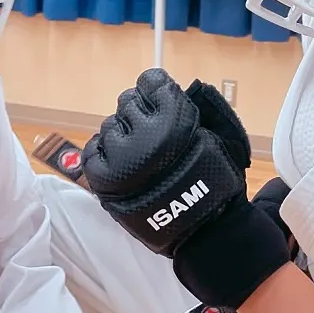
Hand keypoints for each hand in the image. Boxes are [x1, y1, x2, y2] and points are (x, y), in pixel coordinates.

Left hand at [82, 69, 290, 312]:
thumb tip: (182, 89)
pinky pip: (93, 151)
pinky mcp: (101, 178)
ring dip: (123, 136)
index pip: (150, 82)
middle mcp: (141, 135)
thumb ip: (200, 108)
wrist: (203, 230)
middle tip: (154, 138)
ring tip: (140, 158)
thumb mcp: (220, 135)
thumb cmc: (215, 182)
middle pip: (127, 103)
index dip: (158, 94)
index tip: (164, 106)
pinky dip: (105, 155)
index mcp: (171, 119)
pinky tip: (122, 165)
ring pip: (109, 127)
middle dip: (140, 116)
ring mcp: (118, 157)